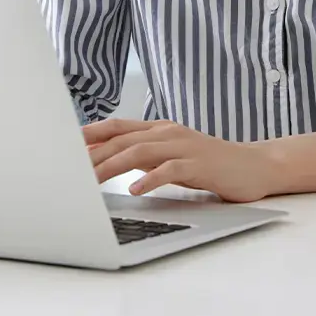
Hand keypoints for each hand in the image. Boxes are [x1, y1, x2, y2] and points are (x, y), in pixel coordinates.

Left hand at [83, 118, 279, 201]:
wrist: (252, 167)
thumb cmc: (208, 165)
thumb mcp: (170, 158)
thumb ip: (143, 156)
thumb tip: (106, 161)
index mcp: (160, 129)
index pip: (118, 126)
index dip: (90, 133)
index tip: (63, 144)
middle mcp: (169, 132)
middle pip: (124, 139)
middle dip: (94, 153)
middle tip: (69, 169)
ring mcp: (185, 146)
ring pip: (141, 150)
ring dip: (113, 165)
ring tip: (91, 180)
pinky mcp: (200, 163)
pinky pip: (171, 169)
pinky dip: (150, 178)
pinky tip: (135, 189)